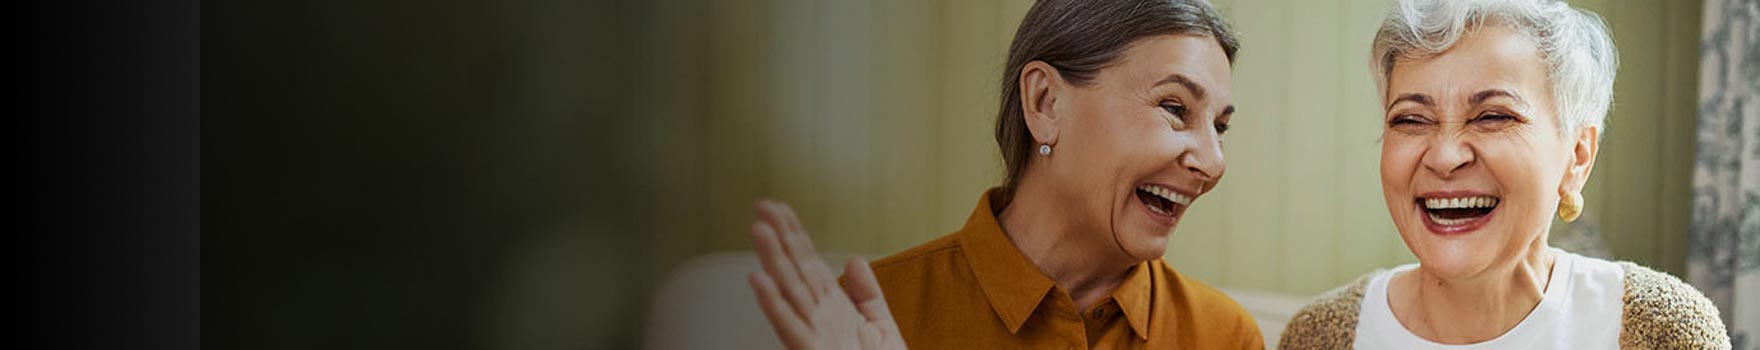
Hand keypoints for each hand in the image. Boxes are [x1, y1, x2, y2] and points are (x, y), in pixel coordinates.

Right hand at [746, 200, 905, 349]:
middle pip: (794, 270)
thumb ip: (867, 294)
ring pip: (788, 291)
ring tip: (758, 229)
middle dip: (779, 238)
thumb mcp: (882, 328)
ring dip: (772, 260)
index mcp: (833, 310)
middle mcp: (818, 319)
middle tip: (762, 206)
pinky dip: (772, 303)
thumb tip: (853, 260)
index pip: (809, 263)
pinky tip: (758, 279)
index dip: (795, 234)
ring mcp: (813, 336)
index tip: (780, 207)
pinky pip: (789, 327)